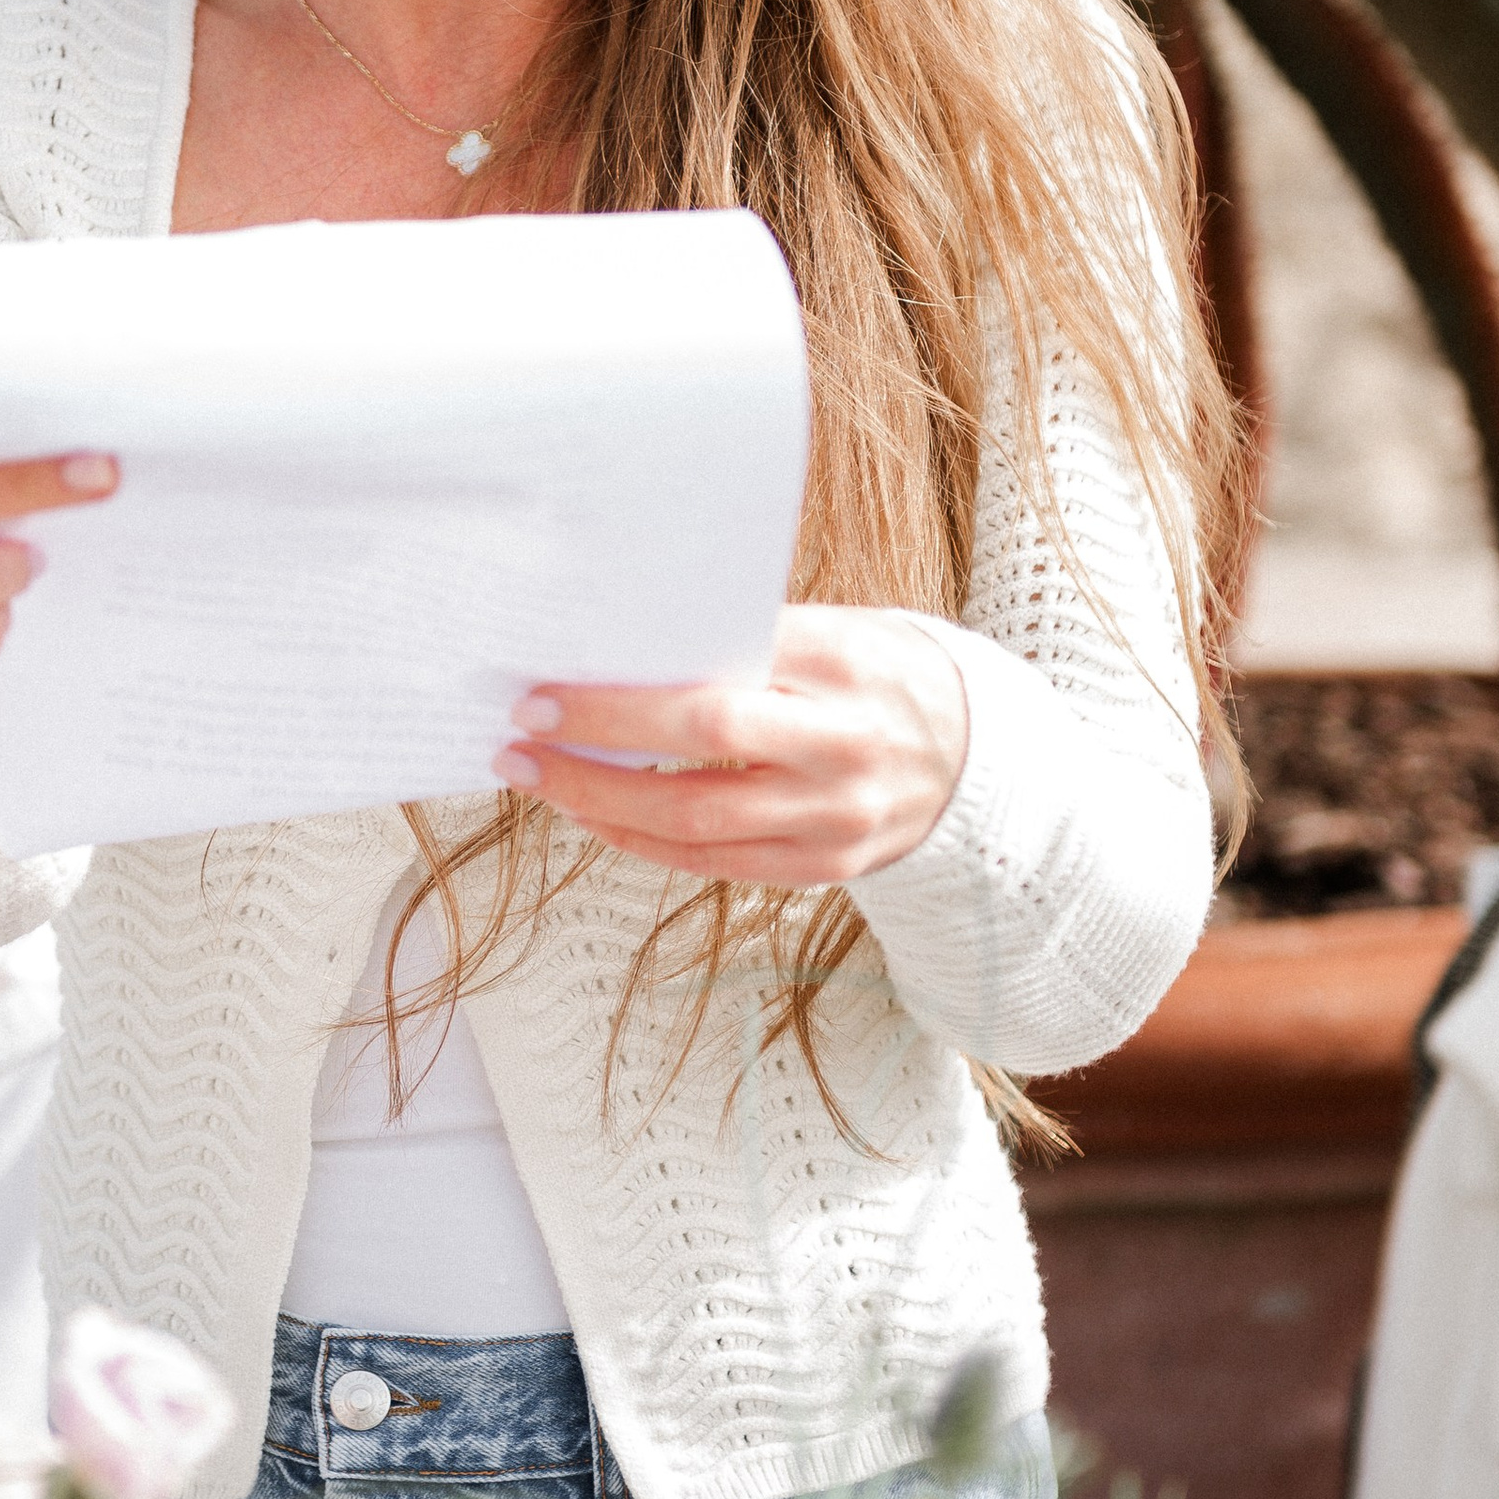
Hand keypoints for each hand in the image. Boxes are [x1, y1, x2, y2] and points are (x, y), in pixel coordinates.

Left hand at [492, 605, 968, 886]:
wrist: (974, 756)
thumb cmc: (876, 676)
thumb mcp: (835, 632)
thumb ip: (747, 640)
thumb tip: (618, 649)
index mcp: (845, 660)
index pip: (720, 668)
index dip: (627, 686)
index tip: (549, 684)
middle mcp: (845, 742)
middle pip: (704, 740)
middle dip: (599, 737)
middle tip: (524, 728)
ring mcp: (837, 815)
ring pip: (697, 820)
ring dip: (600, 801)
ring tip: (536, 777)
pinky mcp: (826, 867)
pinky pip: (713, 864)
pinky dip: (641, 841)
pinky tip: (592, 815)